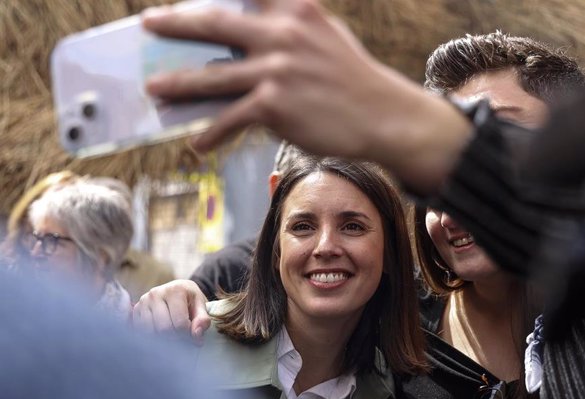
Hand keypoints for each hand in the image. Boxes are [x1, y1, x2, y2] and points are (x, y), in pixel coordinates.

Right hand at [132, 279, 210, 341]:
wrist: (176, 291)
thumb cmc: (190, 300)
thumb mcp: (201, 306)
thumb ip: (202, 320)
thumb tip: (196, 336)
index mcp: (175, 290)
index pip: (180, 323)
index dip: (188, 336)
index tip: (194, 338)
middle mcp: (156, 294)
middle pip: (164, 329)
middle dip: (176, 338)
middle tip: (184, 339)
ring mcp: (143, 302)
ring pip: (151, 332)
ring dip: (163, 339)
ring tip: (173, 335)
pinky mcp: (135, 310)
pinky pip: (141, 331)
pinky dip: (152, 337)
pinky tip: (162, 333)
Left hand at [142, 0, 470, 194]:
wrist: (382, 115)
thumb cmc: (353, 79)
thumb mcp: (325, 36)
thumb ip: (289, 26)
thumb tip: (247, 39)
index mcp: (294, 10)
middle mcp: (281, 33)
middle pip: (214, 24)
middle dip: (175, 24)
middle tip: (148, 24)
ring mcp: (275, 69)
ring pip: (212, 77)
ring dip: (177, 84)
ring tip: (155, 89)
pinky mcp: (273, 105)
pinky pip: (230, 119)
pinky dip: (211, 134)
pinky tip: (199, 144)